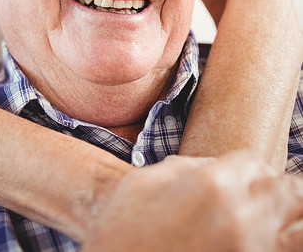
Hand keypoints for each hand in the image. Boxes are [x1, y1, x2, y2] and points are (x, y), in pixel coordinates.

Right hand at [81, 151, 302, 251]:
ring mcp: (249, 251)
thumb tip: (210, 168)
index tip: (240, 178)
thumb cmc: (121, 230)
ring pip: (298, 232)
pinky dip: (273, 246)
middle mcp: (241, 217)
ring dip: (288, 222)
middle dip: (279, 191)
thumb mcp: (144, 181)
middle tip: (261, 199)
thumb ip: (185, 169)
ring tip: (267, 223)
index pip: (255, 163)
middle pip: (291, 193)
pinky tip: (253, 242)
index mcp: (213, 184)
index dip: (248, 169)